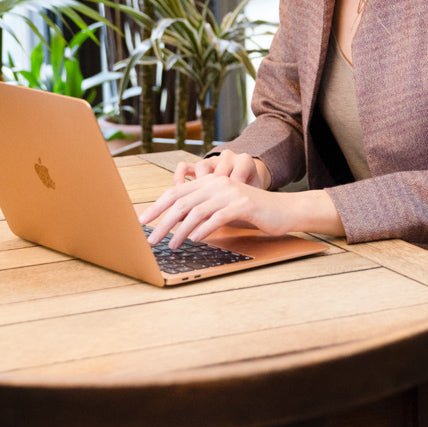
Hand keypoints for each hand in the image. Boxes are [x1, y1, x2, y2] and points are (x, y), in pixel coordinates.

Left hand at [139, 153, 342, 247]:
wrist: (284, 210)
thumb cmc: (252, 213)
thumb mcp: (223, 209)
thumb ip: (202, 211)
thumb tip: (175, 224)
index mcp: (210, 182)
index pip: (176, 192)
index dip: (158, 206)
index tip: (143, 221)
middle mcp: (218, 183)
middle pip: (182, 202)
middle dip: (163, 221)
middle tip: (151, 239)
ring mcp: (230, 193)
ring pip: (196, 211)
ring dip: (180, 230)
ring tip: (171, 245)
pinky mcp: (242, 204)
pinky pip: (216, 217)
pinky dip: (202, 229)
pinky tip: (194, 239)